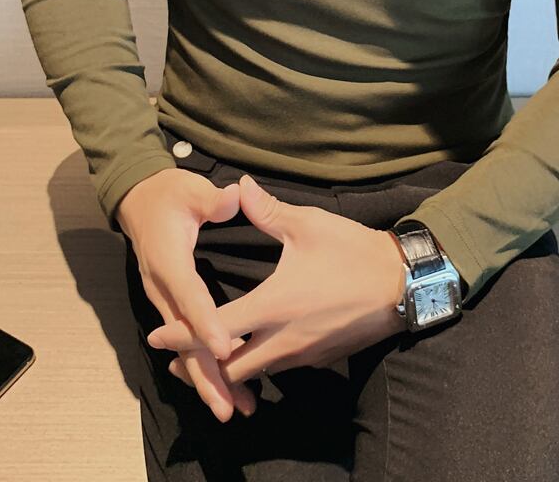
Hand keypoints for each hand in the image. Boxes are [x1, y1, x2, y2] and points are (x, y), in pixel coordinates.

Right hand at [115, 168, 259, 420]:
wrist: (138, 199)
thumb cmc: (168, 193)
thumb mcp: (190, 188)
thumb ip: (212, 199)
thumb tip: (235, 197)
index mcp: (168, 260)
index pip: (188, 296)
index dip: (206, 324)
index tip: (227, 348)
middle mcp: (162, 288)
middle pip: (182, 339)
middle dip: (205, 374)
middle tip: (229, 406)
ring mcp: (163, 300)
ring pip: (183, 348)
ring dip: (206, 378)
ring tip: (234, 407)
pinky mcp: (170, 304)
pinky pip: (186, 341)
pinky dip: (202, 364)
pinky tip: (225, 385)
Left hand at [146, 173, 406, 386]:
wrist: (401, 284)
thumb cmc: (353, 252)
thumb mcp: (308, 225)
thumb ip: (267, 211)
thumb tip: (238, 185)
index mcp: (274, 305)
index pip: (216, 329)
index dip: (183, 336)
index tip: (157, 337)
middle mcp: (284, 339)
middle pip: (230, 369)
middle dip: (200, 366)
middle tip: (175, 359)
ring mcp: (303, 353)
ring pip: (256, 372)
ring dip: (229, 369)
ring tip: (207, 360)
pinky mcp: (319, 357)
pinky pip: (279, 368)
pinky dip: (258, 365)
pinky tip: (252, 351)